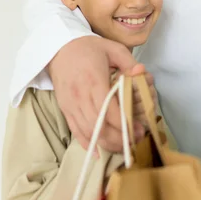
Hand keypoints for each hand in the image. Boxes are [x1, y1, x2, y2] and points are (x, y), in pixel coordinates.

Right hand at [48, 36, 153, 152]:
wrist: (59, 48)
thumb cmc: (88, 48)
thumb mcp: (112, 48)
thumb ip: (128, 62)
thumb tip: (142, 73)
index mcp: (94, 81)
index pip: (109, 111)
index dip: (125, 124)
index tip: (139, 128)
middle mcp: (80, 96)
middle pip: (99, 126)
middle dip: (119, 138)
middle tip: (135, 140)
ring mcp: (71, 105)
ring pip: (88, 132)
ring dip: (107, 143)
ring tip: (123, 145)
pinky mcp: (65, 109)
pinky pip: (75, 131)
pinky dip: (87, 144)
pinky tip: (99, 152)